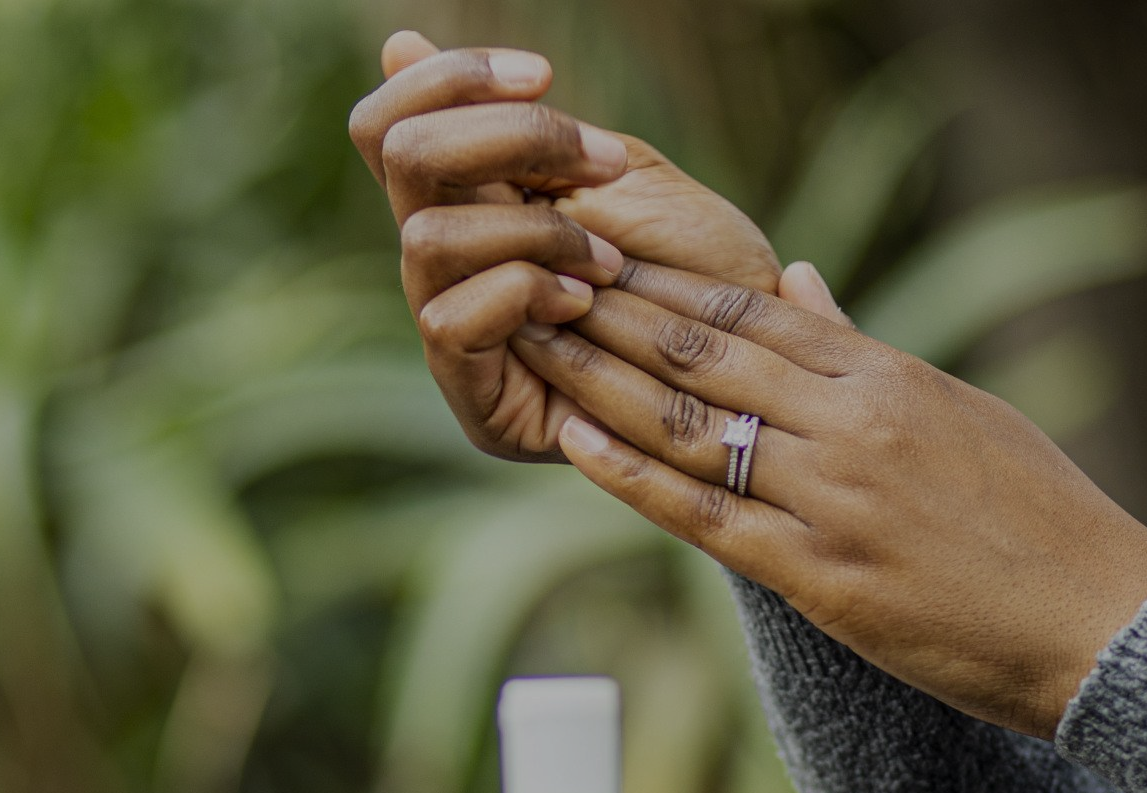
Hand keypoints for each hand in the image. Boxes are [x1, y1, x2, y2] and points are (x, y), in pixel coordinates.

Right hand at [349, 31, 779, 460]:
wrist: (760, 368)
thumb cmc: (697, 271)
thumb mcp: (615, 175)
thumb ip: (519, 127)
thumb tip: (395, 39)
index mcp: (468, 202)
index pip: (387, 126)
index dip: (443, 80)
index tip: (545, 74)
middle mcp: (445, 264)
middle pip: (401, 156)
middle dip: (509, 136)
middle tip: (604, 163)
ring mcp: (453, 331)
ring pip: (426, 237)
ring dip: (535, 231)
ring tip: (611, 262)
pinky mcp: (475, 398)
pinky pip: (448, 319)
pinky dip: (524, 293)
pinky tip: (583, 305)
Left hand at [509, 260, 1146, 737]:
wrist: (1103, 624)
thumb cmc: (1039, 518)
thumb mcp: (957, 409)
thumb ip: (861, 350)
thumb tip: (796, 279)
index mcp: (885, 378)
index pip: (748, 309)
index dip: (659, 280)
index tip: (593, 255)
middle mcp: (850, 424)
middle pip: (702, 350)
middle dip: (608, 312)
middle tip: (533, 278)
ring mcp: (830, 498)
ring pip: (688, 421)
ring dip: (597, 378)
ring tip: (530, 343)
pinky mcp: (817, 576)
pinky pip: (701, 513)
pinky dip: (629, 473)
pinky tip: (572, 441)